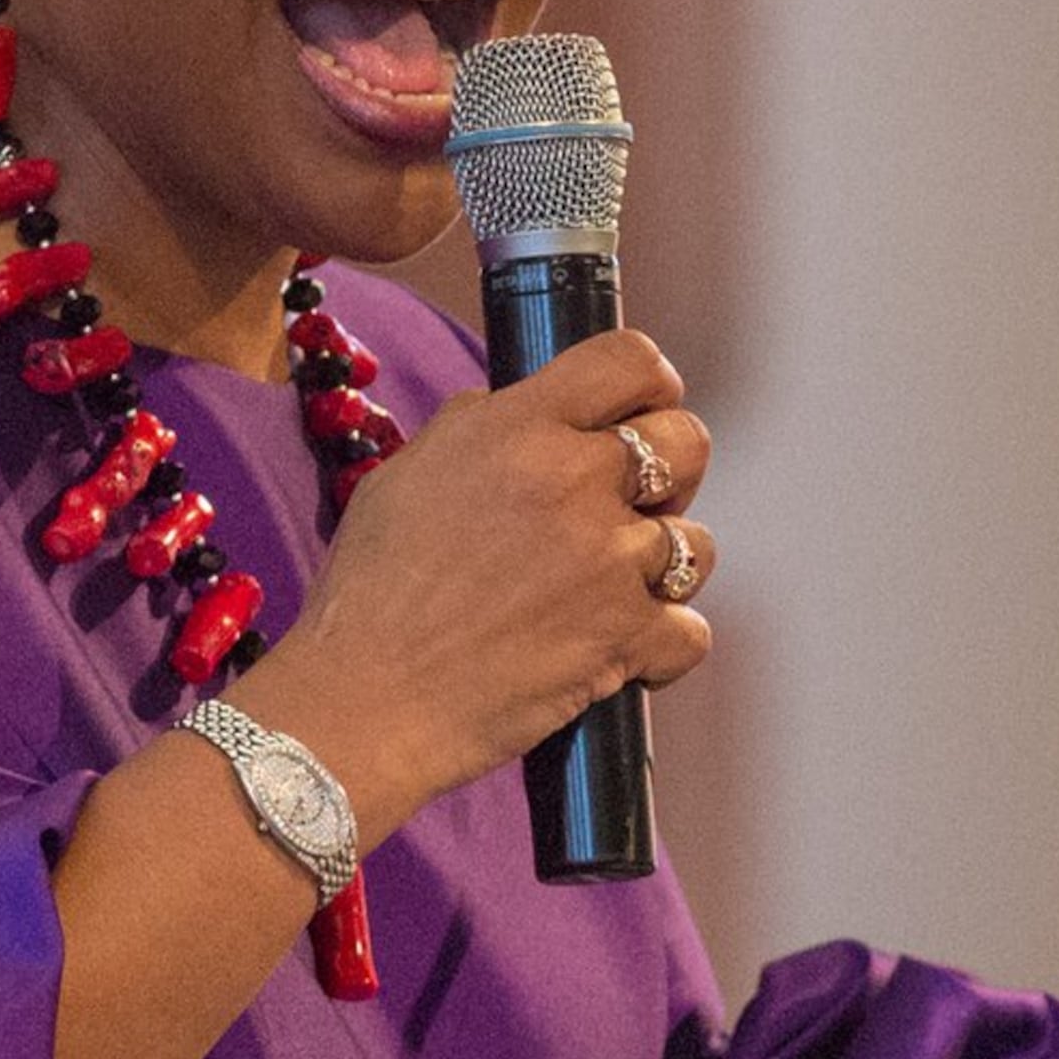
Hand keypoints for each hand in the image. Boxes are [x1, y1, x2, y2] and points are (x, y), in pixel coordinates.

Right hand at [241, 327, 713, 838]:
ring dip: (660, 570)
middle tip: (625, 510)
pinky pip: (690, 631)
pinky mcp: (625, 636)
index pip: (630, 360)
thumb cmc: (372, 594)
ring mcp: (607, 561)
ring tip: (602, 595)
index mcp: (520, 428)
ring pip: (695, 545)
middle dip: (670, 475)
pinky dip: (661, 649)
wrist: (364, 698)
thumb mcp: (407, 474)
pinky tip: (613, 652)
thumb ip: (477, 429)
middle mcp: (574, 481)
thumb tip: (517, 410)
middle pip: (687, 441)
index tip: (641, 411)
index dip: (650, 383)